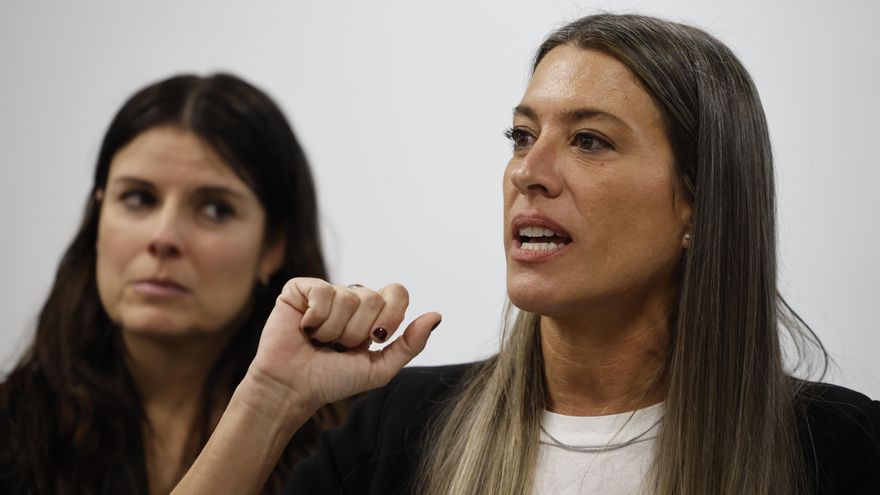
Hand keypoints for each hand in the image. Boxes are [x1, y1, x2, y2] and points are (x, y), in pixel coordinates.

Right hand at [247, 277, 440, 414]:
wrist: (292, 389)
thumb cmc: (332, 380)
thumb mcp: (379, 368)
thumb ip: (410, 344)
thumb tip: (436, 315)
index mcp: (372, 313)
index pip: (397, 292)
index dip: (390, 316)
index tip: (374, 339)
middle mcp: (350, 298)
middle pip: (373, 297)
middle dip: (358, 331)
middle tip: (339, 346)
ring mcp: (325, 292)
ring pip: (348, 297)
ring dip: (334, 330)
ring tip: (319, 341)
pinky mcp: (300, 290)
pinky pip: (322, 292)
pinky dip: (316, 318)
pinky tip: (304, 329)